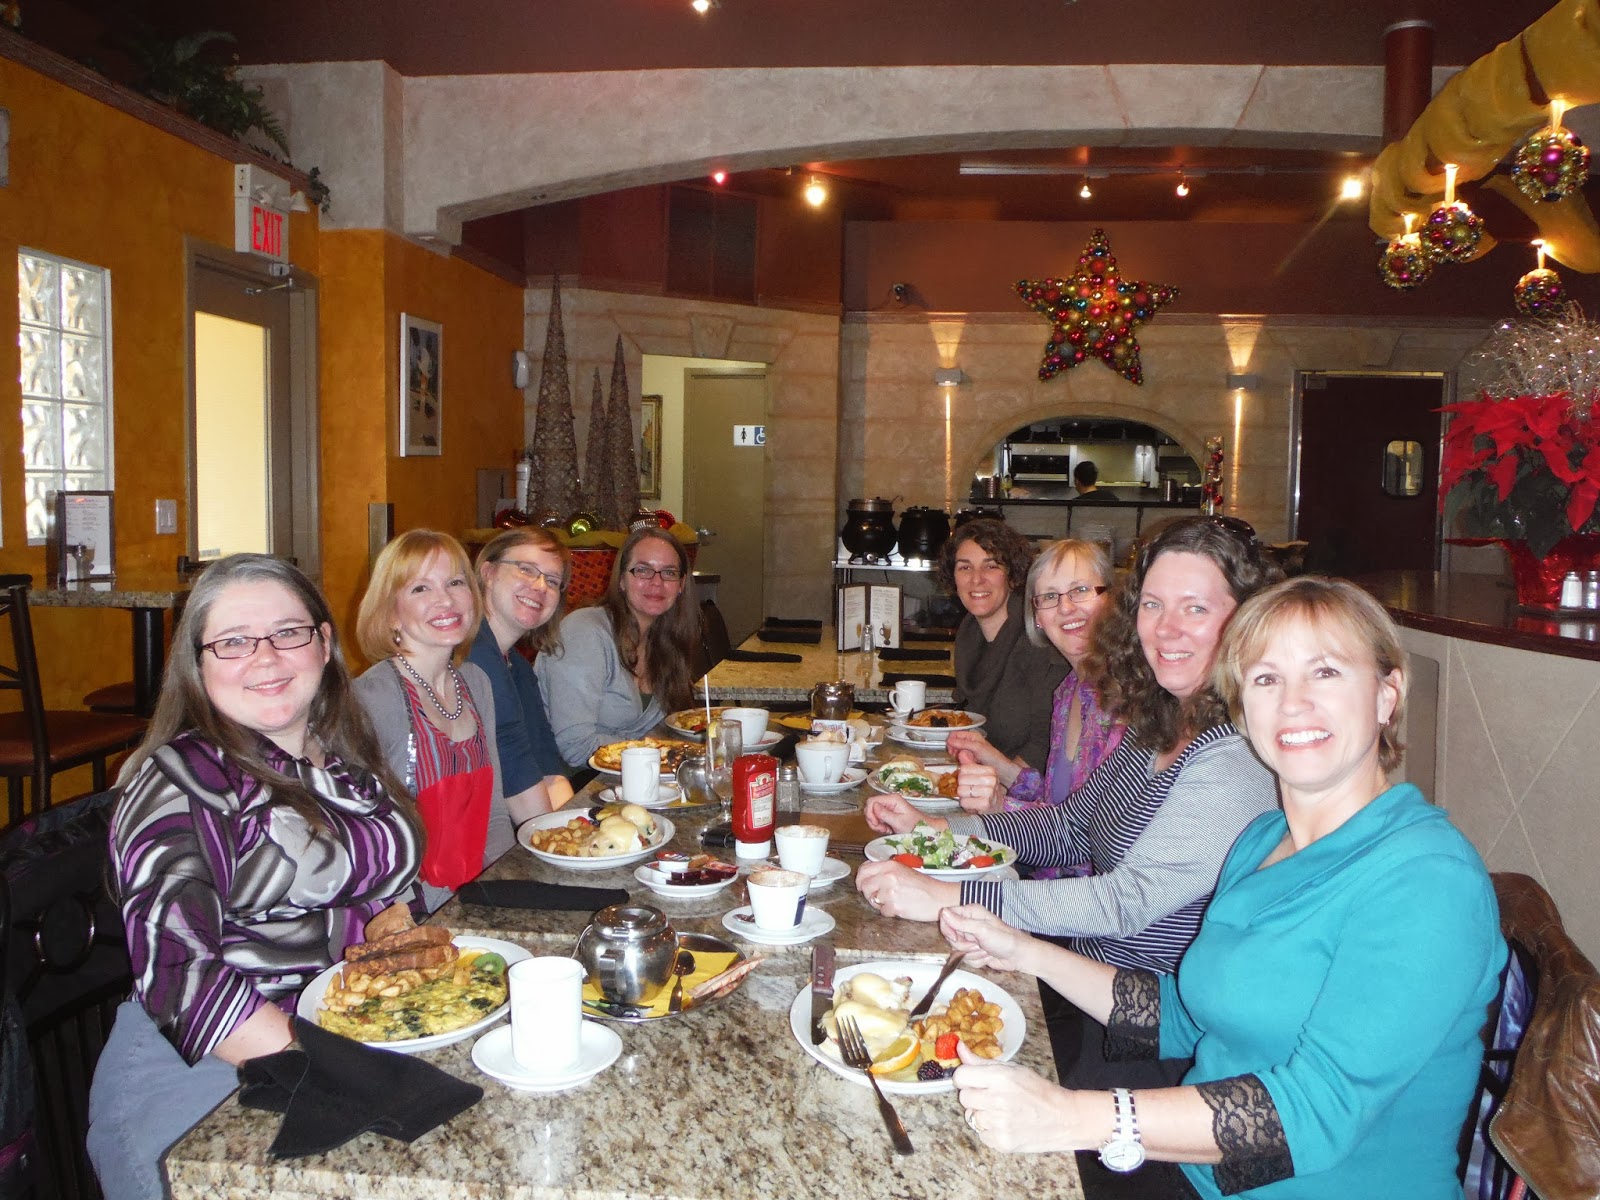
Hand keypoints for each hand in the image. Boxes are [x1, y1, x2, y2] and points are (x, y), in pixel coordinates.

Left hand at [855, 861, 959, 921]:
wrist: (939, 897)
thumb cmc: (924, 886)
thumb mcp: (903, 870)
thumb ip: (885, 871)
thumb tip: (868, 875)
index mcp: (890, 865)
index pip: (863, 870)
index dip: (860, 879)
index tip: (862, 885)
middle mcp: (888, 876)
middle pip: (864, 886)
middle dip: (869, 894)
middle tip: (880, 897)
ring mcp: (890, 891)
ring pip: (872, 900)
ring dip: (880, 904)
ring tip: (894, 901)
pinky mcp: (894, 906)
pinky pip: (882, 912)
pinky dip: (890, 912)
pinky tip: (900, 907)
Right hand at [863, 792, 943, 834]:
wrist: (924, 831)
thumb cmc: (915, 826)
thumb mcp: (899, 821)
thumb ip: (885, 814)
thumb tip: (873, 806)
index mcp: (892, 799)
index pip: (871, 801)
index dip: (870, 812)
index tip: (875, 823)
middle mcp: (889, 801)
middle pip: (870, 807)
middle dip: (873, 819)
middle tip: (881, 828)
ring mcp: (888, 808)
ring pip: (872, 814)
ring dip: (876, 824)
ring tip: (886, 830)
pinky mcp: (888, 815)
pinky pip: (877, 820)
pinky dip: (879, 826)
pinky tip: (887, 830)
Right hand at [939, 905, 1037, 974]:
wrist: (1018, 955)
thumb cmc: (1003, 939)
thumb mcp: (982, 929)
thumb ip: (961, 922)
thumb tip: (943, 912)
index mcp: (970, 913)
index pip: (946, 917)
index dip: (947, 929)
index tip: (955, 937)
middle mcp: (968, 924)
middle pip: (950, 936)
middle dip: (964, 945)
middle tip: (977, 944)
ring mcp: (970, 939)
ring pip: (958, 950)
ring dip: (972, 953)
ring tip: (986, 949)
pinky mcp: (973, 952)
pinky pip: (966, 959)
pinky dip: (977, 960)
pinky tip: (988, 956)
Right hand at [946, 730, 1001, 764]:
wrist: (1000, 768)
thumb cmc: (991, 757)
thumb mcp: (977, 748)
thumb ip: (963, 743)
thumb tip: (949, 741)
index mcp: (971, 735)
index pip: (954, 735)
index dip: (951, 742)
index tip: (951, 751)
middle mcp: (969, 741)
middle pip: (953, 742)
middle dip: (953, 749)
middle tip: (956, 757)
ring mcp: (969, 749)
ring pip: (956, 751)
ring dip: (957, 756)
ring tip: (962, 760)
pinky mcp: (969, 757)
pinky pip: (960, 757)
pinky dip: (960, 760)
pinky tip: (965, 763)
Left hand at [954, 1045, 1085, 1152]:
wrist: (1063, 1119)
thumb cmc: (1039, 1091)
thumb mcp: (1014, 1069)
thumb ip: (982, 1062)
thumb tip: (959, 1049)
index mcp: (1000, 1078)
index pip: (961, 1076)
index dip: (964, 1077)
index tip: (971, 1079)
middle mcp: (997, 1100)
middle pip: (964, 1097)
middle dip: (974, 1095)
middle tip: (991, 1096)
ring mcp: (998, 1124)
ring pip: (971, 1117)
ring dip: (982, 1114)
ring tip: (1002, 1111)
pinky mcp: (1001, 1142)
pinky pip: (981, 1134)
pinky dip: (990, 1130)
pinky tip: (1006, 1124)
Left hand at [955, 763, 1005, 813]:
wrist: (996, 808)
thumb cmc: (986, 791)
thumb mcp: (979, 775)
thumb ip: (969, 764)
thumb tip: (962, 752)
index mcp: (990, 770)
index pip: (964, 768)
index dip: (962, 776)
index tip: (968, 781)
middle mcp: (991, 779)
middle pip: (961, 779)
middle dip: (962, 786)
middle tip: (970, 791)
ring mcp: (989, 792)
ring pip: (961, 791)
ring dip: (964, 796)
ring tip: (972, 798)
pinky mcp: (985, 803)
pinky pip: (964, 802)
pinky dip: (966, 804)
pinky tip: (973, 804)